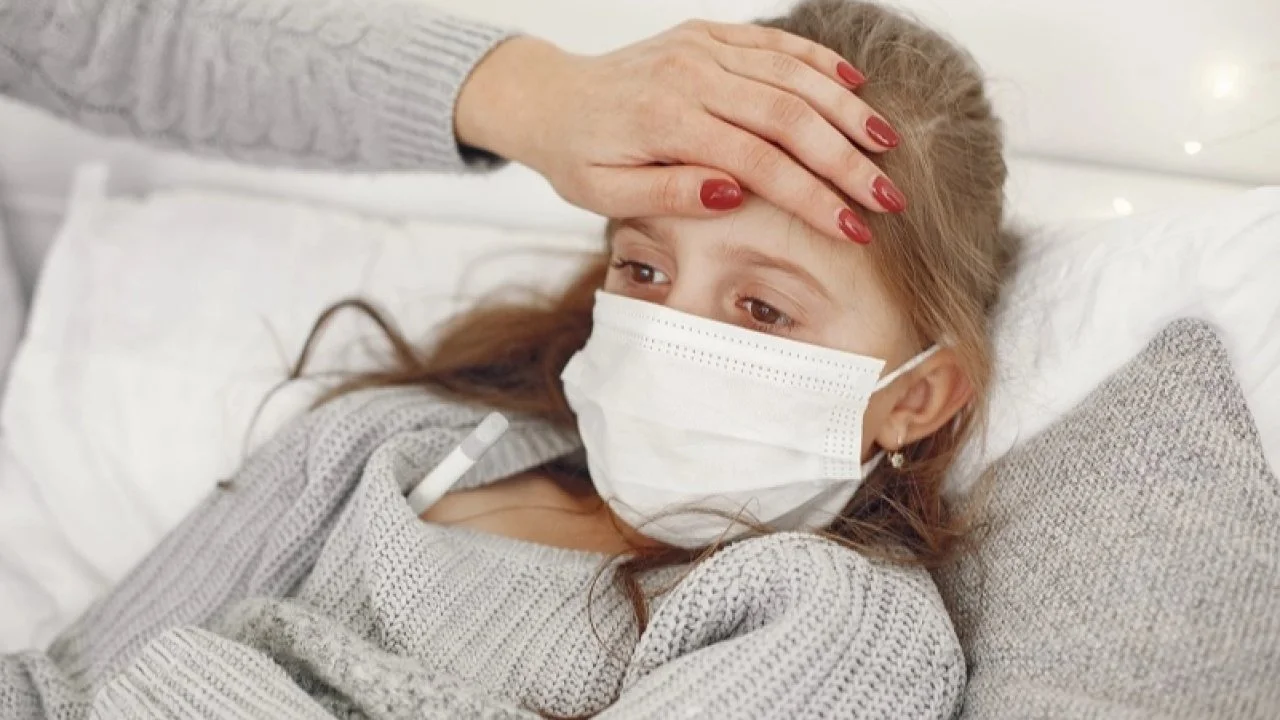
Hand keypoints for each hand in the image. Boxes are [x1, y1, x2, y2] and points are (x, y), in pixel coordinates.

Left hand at [455, 25, 905, 244]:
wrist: (550, 98)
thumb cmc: (578, 156)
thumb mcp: (605, 194)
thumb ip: (668, 193)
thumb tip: (732, 194)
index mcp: (665, 122)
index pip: (758, 162)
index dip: (811, 197)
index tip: (853, 230)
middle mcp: (689, 74)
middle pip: (788, 115)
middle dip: (845, 159)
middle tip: (888, 197)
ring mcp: (700, 47)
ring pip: (790, 73)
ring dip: (845, 109)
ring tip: (887, 145)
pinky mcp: (707, 33)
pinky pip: (773, 42)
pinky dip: (817, 60)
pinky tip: (854, 85)